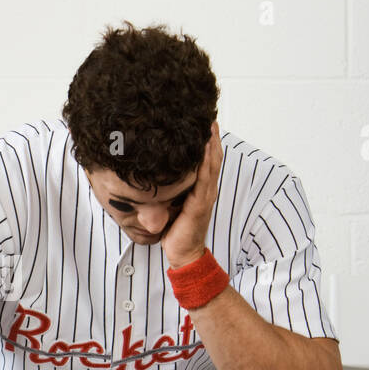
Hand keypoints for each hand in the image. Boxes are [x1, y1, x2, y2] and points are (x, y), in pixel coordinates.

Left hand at [162, 121, 222, 268]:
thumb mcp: (173, 204)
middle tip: (209, 116)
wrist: (184, 253)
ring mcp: (205, 196)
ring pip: (211, 164)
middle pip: (213, 157)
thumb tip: (155, 173)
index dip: (207, 141)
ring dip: (211, 144)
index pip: (207, 159)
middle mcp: (207, 189)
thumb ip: (170, 189)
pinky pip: (204, 179)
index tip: (203, 122)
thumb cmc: (177, 231)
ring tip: (209, 125)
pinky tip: (204, 148)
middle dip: (211, 136)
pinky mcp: (200, 204)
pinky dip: (205, 162)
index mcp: (201, 188)